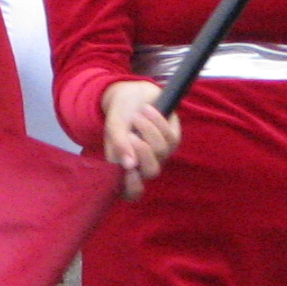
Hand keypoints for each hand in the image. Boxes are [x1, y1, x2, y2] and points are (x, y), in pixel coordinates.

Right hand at [101, 80, 179, 198]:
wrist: (133, 94)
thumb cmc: (119, 115)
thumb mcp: (113, 126)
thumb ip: (118, 144)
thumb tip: (129, 165)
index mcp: (125, 167)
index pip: (132, 192)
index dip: (132, 187)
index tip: (128, 170)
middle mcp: (145, 164)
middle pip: (152, 171)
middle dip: (143, 152)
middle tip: (130, 134)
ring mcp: (161, 153)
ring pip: (161, 151)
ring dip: (148, 130)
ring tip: (136, 115)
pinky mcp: (173, 139)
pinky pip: (170, 136)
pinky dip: (157, 121)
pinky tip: (147, 110)